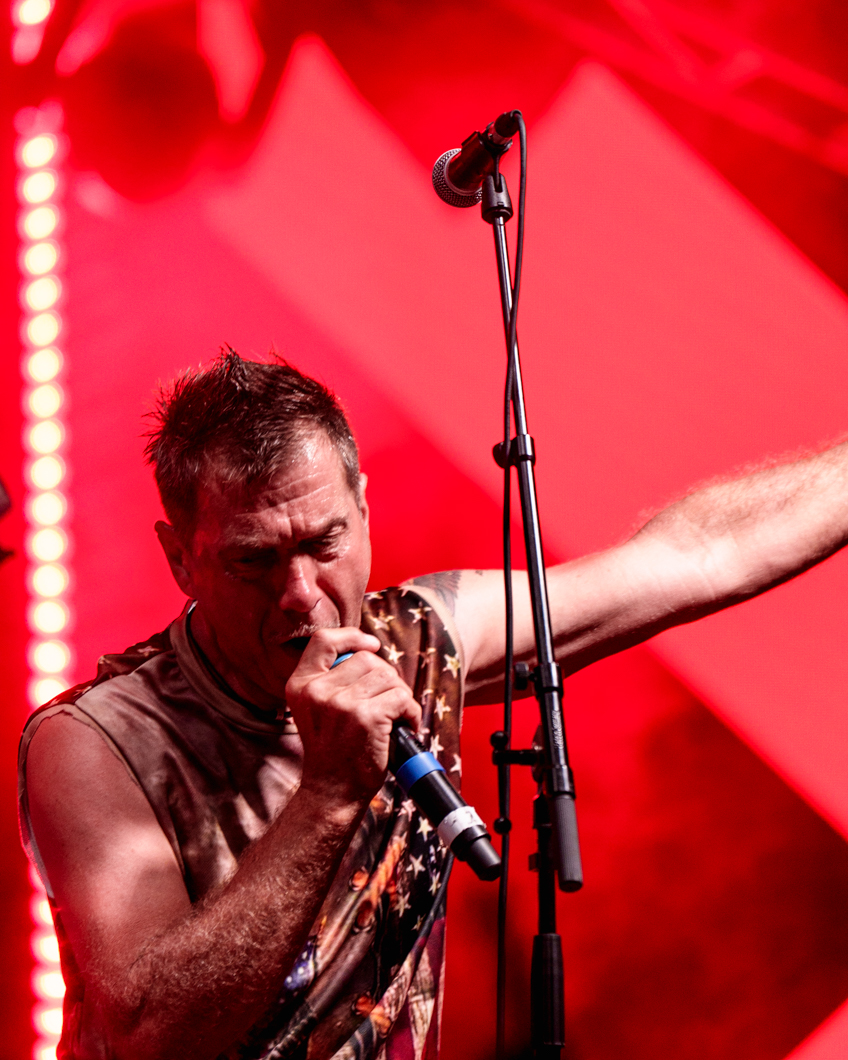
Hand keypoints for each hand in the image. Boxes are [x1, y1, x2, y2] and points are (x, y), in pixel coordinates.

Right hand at [285, 628, 420, 803]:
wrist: (331, 793)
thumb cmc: (333, 751)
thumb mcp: (316, 709)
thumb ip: (332, 680)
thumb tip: (369, 652)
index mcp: (300, 684)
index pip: (324, 640)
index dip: (352, 637)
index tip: (371, 646)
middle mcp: (316, 690)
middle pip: (367, 659)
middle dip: (385, 679)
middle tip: (386, 704)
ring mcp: (341, 703)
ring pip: (388, 677)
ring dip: (399, 696)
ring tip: (393, 718)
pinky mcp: (366, 717)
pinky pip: (402, 698)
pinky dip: (410, 712)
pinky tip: (403, 727)